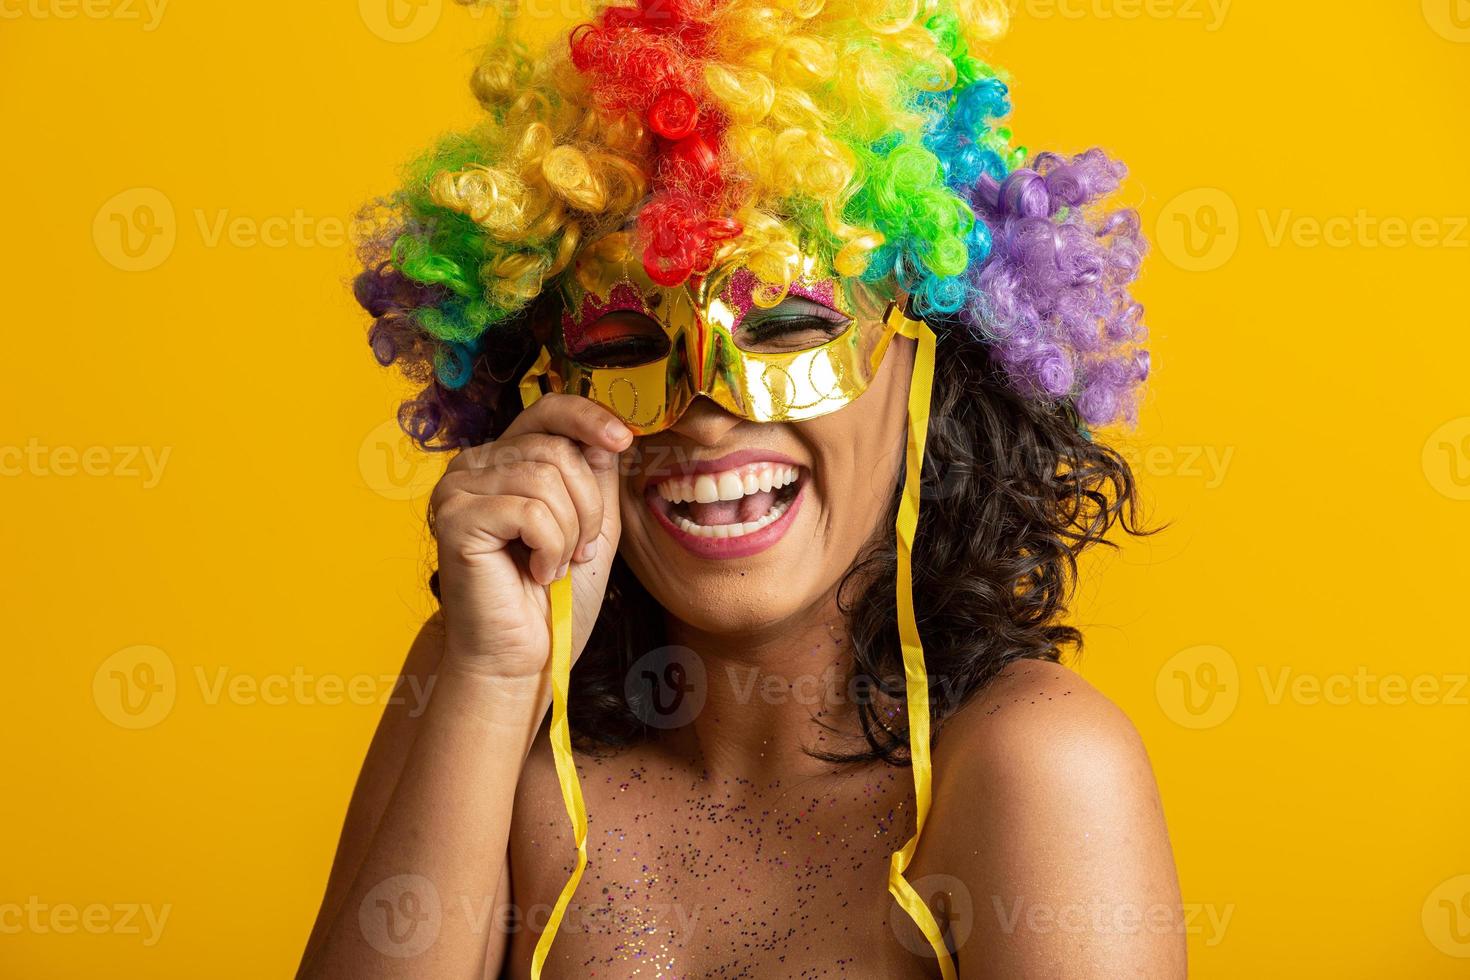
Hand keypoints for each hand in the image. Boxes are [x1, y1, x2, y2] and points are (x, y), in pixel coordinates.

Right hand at [429, 393, 632, 681]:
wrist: (523, 657)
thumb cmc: (554, 596)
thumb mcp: (591, 523)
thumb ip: (595, 474)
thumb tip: (610, 431)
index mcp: (504, 459)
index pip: (547, 411)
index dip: (589, 417)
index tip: (623, 440)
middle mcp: (474, 465)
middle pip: (556, 449)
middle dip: (587, 506)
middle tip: (580, 550)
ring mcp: (457, 488)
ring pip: (546, 478)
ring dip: (569, 532)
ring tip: (554, 565)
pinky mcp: (455, 517)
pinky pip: (530, 511)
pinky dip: (550, 548)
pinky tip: (536, 573)